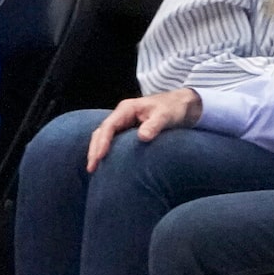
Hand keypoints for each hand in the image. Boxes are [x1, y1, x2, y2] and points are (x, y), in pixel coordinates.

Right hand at [83, 88, 201, 170]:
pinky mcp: (128, 130)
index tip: (99, 157)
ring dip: (97, 151)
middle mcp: (121, 115)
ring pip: (104, 136)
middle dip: (94, 149)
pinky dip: (106, 151)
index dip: (102, 142)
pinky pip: (112, 140)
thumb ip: (154, 125)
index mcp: (126, 109)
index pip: (108, 126)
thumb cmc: (173, 109)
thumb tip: (142, 137)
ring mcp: (123, 122)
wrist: (182, 105)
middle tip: (91, 168)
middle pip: (101, 132)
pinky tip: (106, 163)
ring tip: (93, 169)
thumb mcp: (165, 116)